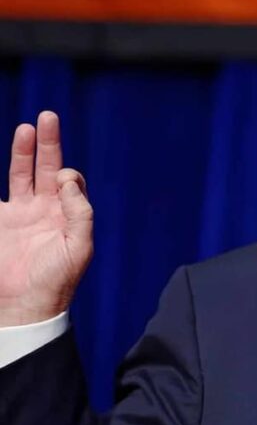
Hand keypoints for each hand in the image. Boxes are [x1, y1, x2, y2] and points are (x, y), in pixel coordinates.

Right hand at [0, 111, 92, 325]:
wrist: (25, 307)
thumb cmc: (58, 280)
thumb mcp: (80, 246)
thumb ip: (80, 211)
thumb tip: (69, 178)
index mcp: (65, 214)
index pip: (70, 181)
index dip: (67, 174)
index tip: (62, 180)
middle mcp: (42, 209)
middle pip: (44, 168)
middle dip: (46, 143)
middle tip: (47, 116)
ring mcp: (16, 215)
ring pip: (19, 176)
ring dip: (21, 153)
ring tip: (25, 129)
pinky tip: (4, 163)